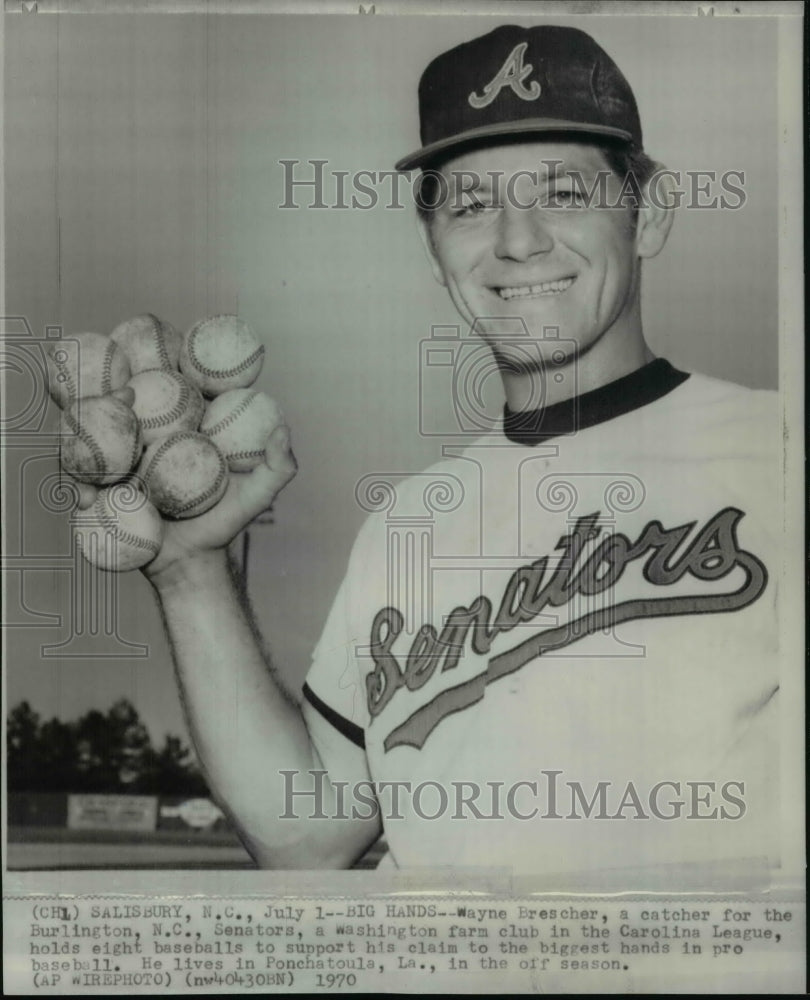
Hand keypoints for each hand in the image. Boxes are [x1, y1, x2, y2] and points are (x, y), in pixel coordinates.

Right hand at [59, 388, 297, 584]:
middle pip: (118, 408)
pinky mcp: (100, 491)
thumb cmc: (225, 521)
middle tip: (126, 393)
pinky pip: (82, 484)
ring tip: (94, 437)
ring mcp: (117, 464)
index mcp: (174, 429)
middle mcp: (141, 440)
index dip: (157, 365)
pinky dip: (79, 490)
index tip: (162, 354)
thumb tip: (283, 431)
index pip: (162, 390)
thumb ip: (277, 466)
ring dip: (84, 429)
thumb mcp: (256, 494)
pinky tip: (84, 499)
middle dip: (113, 390)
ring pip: (91, 441)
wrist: (192, 562)